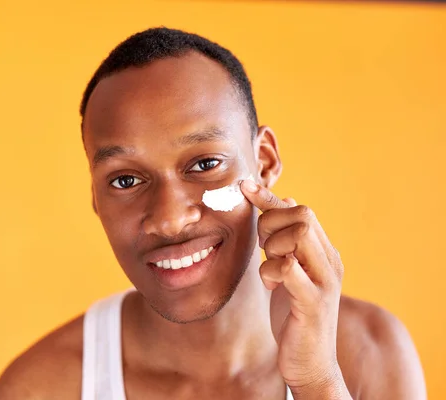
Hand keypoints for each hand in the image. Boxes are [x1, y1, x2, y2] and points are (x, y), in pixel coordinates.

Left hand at [240, 179, 350, 398]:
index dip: (269, 197)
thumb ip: (287, 240)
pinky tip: (270, 285)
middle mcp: (330, 261)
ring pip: (299, 234)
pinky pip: (289, 268)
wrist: (311, 364)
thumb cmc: (295, 315)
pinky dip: (272, 271)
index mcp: (323, 252)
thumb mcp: (288, 271)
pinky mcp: (313, 303)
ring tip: (269, 270)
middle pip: (302, 214)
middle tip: (264, 250)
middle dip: (271, 224)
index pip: (300, 209)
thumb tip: (285, 200)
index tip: (243, 187)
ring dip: (273, 247)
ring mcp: (325, 281)